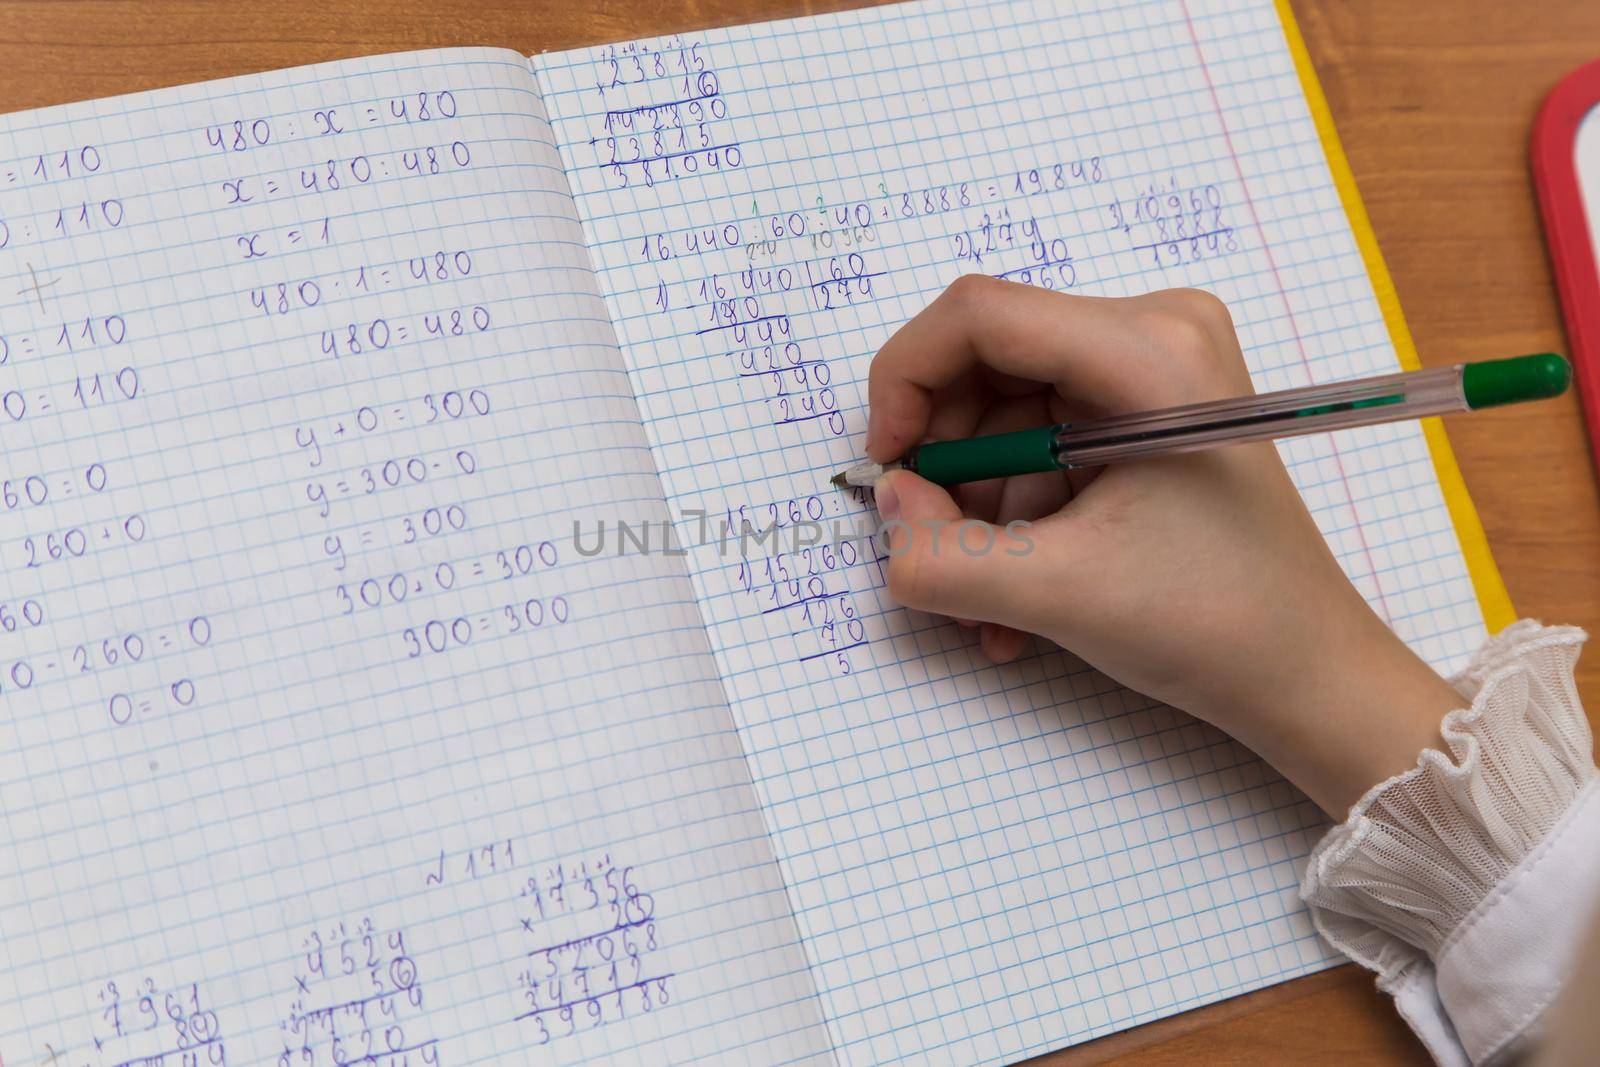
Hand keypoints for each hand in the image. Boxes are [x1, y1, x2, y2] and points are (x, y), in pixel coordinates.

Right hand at [867, 277, 1461, 815]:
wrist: (1307, 672)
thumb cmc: (1215, 624)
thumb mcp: (1059, 595)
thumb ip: (941, 554)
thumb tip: (886, 505)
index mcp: (1150, 350)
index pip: (978, 316)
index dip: (905, 383)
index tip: (886, 469)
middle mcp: (1155, 332)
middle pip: (988, 364)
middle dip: (947, 465)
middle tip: (935, 546)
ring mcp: (1155, 369)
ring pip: (1004, 413)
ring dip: (978, 509)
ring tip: (986, 601)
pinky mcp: (1147, 410)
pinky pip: (1040, 440)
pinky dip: (1014, 513)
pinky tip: (1018, 590)